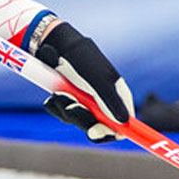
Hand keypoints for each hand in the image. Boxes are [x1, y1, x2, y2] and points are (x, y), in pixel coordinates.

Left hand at [32, 21, 133, 141]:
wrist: (56, 47)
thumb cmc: (81, 59)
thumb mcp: (98, 80)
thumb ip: (111, 101)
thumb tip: (124, 122)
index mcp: (117, 95)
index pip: (123, 123)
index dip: (113, 132)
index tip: (98, 132)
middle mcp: (103, 102)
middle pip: (99, 127)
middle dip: (82, 119)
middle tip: (71, 107)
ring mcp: (86, 102)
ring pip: (78, 121)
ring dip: (66, 110)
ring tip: (61, 92)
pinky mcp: (70, 101)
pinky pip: (64, 114)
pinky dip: (58, 106)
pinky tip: (55, 94)